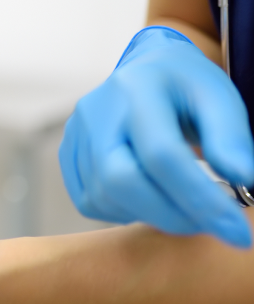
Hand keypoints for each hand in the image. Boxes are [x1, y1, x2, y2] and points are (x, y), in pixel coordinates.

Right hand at [60, 26, 253, 247]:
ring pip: (104, 197)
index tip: (238, 233)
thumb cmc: (186, 85)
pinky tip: (150, 196)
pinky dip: (125, 210)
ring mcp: (76, 134)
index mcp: (137, 89)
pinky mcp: (67, 155)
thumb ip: (231, 137)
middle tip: (212, 225)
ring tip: (184, 203)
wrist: (146, 69)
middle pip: (120, 180)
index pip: (161, 154)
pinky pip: (90, 201)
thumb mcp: (219, 98)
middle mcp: (96, 112)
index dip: (199, 200)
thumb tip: (242, 181)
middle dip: (171, 215)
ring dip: (152, 215)